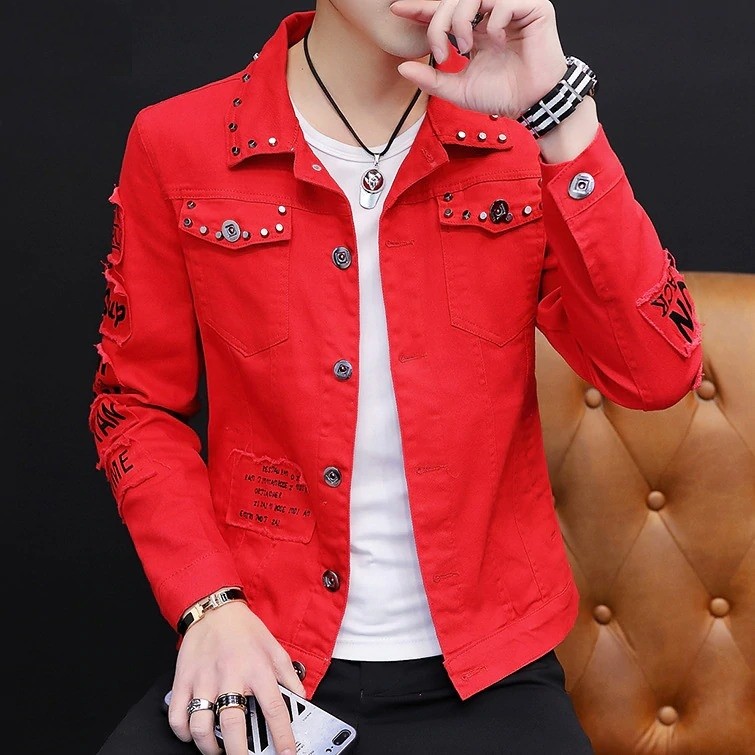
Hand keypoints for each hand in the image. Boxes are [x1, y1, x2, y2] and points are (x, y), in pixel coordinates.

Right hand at [167, 601, 305, 754]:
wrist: (214, 609)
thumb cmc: (245, 630)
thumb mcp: (274, 648)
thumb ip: (289, 675)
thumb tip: (302, 699)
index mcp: (257, 668)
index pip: (274, 709)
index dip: (282, 736)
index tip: (286, 754)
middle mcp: (230, 676)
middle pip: (233, 725)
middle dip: (239, 752)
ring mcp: (203, 680)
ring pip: (201, 726)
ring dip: (209, 747)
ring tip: (218, 750)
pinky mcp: (183, 681)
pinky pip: (178, 717)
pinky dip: (184, 733)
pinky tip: (194, 734)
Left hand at [390, 0, 568, 118]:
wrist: (532, 103)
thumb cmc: (502, 95)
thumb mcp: (458, 90)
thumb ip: (432, 79)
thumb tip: (402, 68)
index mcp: (475, 30)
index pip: (445, 12)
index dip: (421, 9)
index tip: (397, 9)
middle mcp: (491, 15)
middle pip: (453, 0)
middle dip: (439, 23)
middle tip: (441, 52)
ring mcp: (511, 9)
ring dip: (461, 20)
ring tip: (464, 47)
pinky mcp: (533, 8)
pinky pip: (504, 2)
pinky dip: (493, 22)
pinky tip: (497, 42)